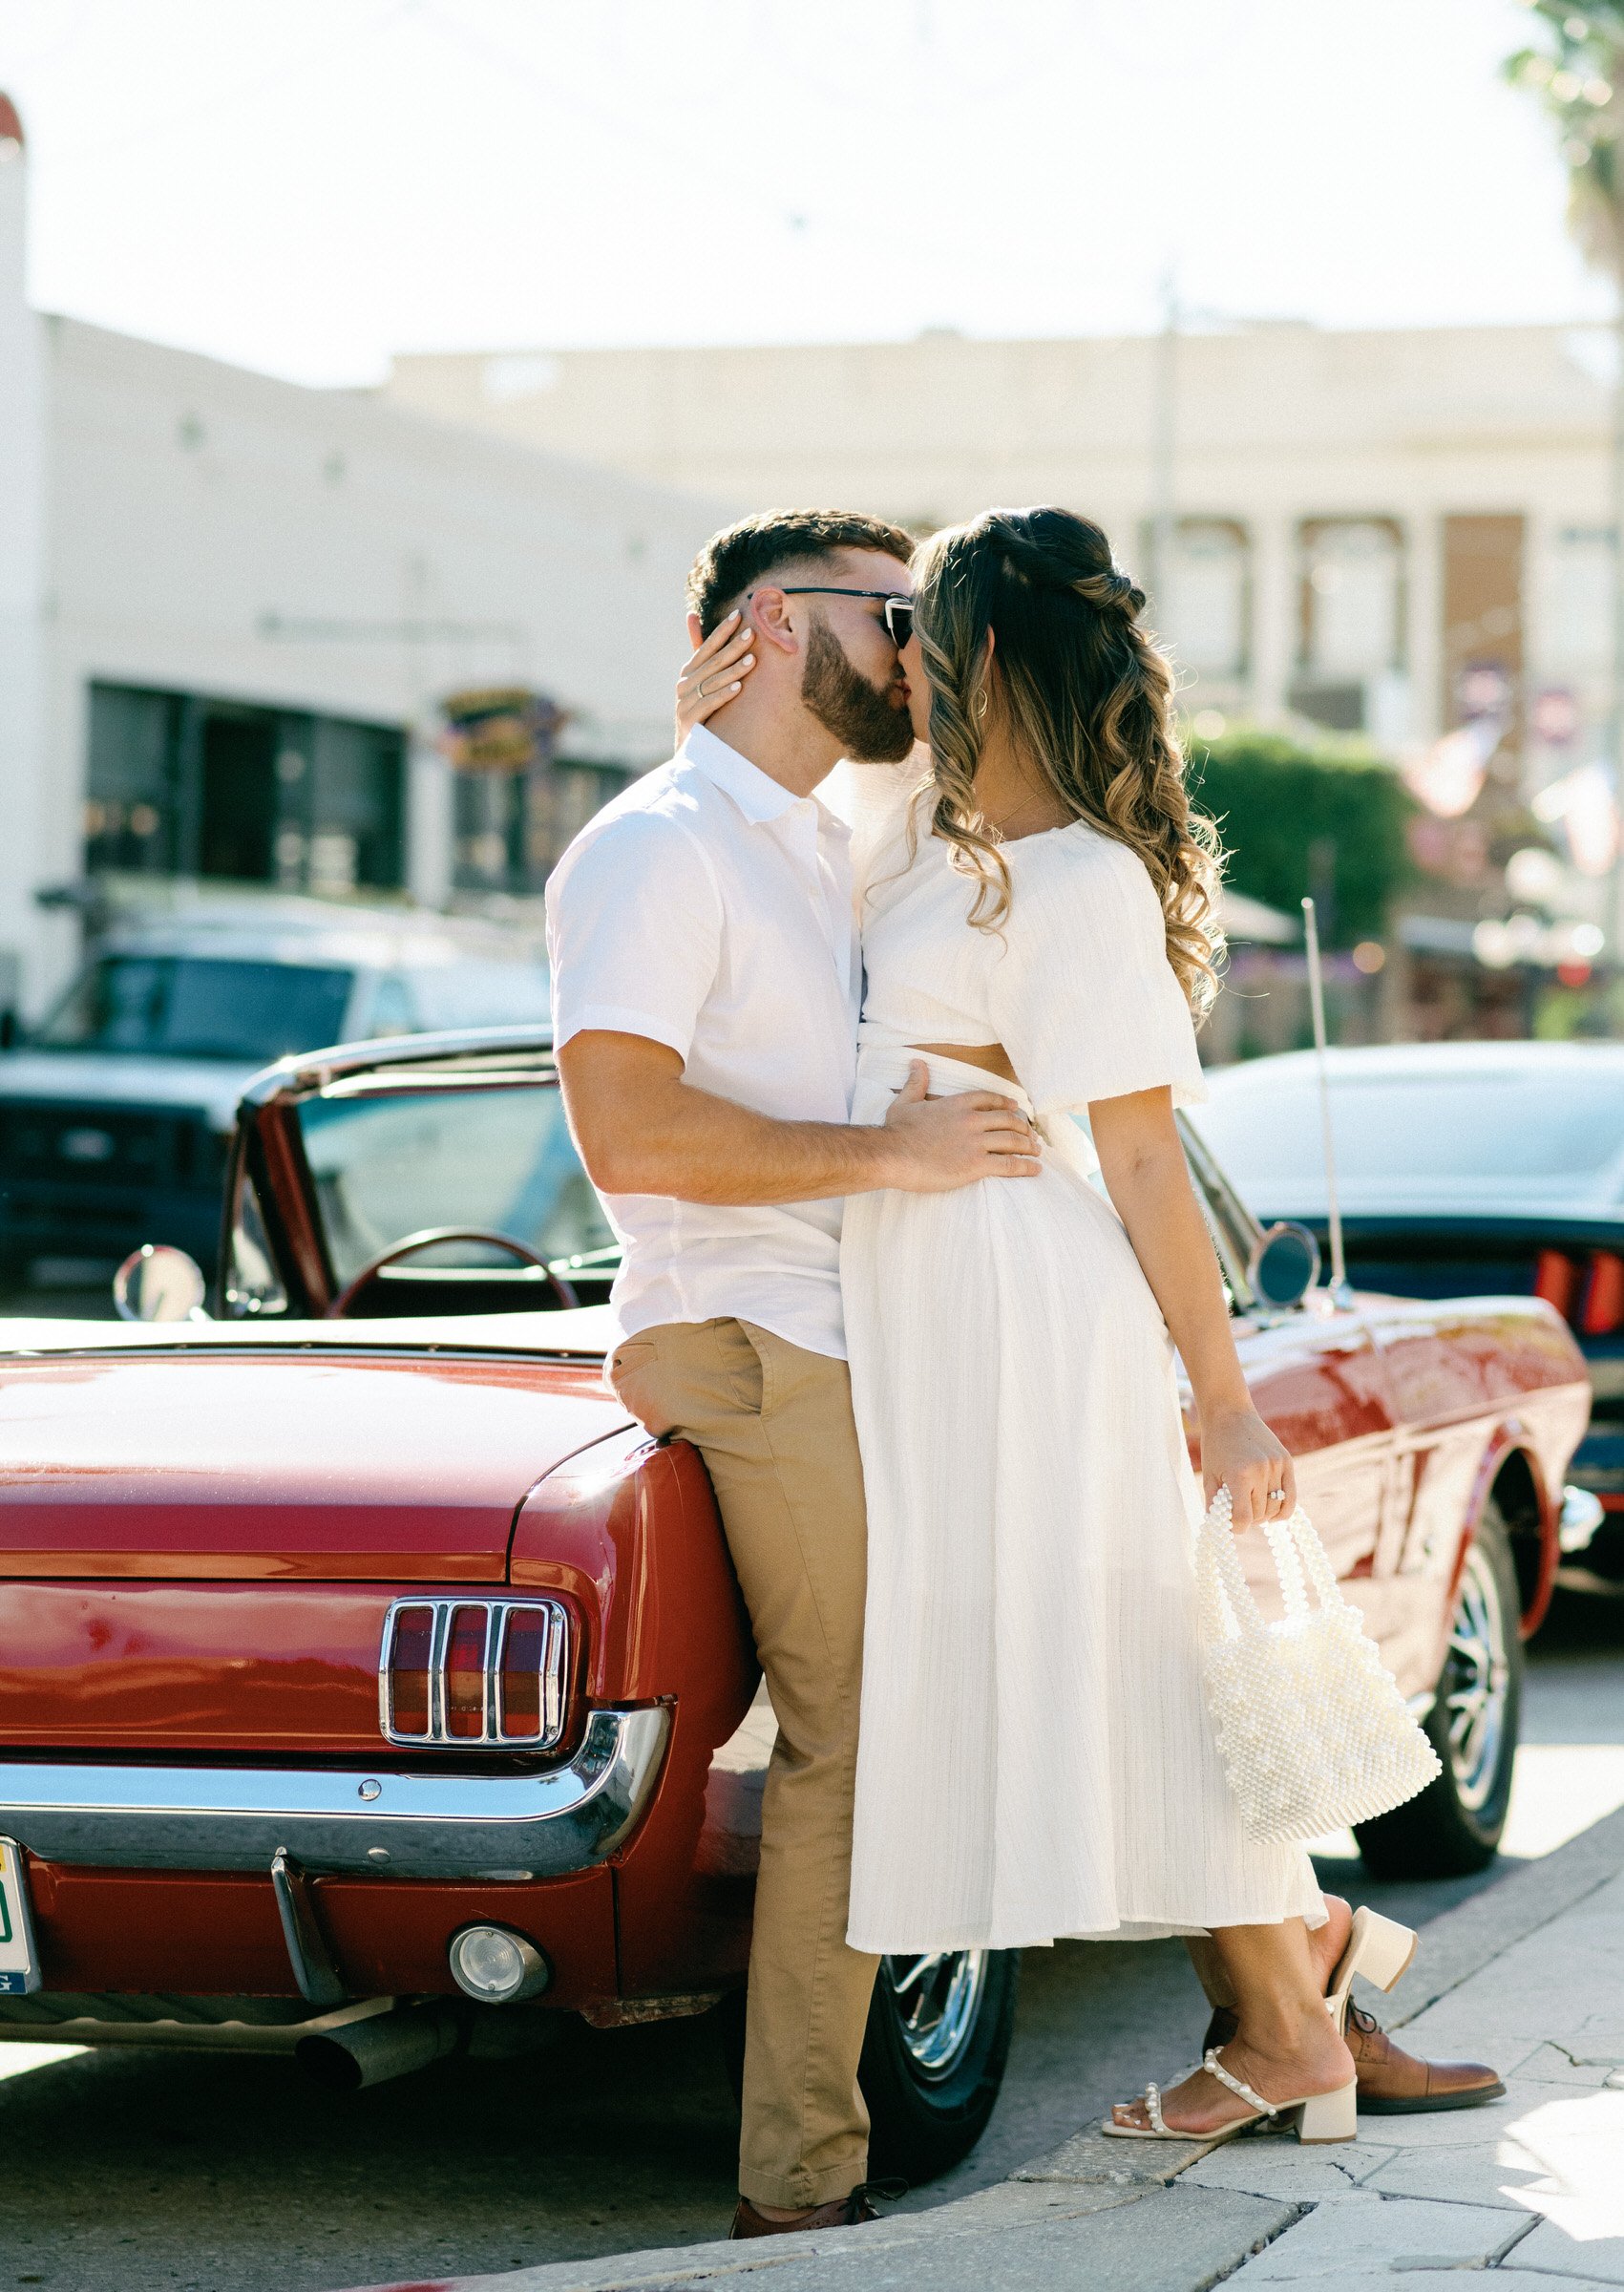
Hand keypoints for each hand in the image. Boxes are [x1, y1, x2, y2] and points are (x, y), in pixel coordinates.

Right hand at [675, 611, 754, 740]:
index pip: (707, 647)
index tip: (739, 615)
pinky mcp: (689, 721)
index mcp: (688, 672)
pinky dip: (723, 695)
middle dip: (733, 647)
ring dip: (733, 670)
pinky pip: (708, 704)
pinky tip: (738, 687)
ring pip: (712, 682)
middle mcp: (683, 684)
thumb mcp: (699, 680)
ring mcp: (684, 703)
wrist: (689, 750)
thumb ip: (700, 651)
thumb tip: (691, 614)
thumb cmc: (699, 711)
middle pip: (712, 662)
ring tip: (753, 660)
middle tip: (752, 633)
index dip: (722, 631)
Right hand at [880, 1061, 1041, 1191]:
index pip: (991, 1099)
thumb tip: (917, 1062)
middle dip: (1023, 1127)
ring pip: (1013, 1140)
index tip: (1016, 1109)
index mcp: (957, 1103)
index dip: (1007, 1103)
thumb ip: (916, 1082)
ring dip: (1029, 1146)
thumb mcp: (905, 1102)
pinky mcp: (977, 1164)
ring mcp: (976, 1142)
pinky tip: (1036, 1168)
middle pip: (1008, 1119)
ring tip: (1037, 1151)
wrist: (892, 1155)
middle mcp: (971, 1119)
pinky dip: (1026, 1166)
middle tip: (1031, 1135)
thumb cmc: (897, 1132)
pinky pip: (1010, 1164)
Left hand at [1200, 1402, 1295, 1529]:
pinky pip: (1291, 1496)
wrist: (1231, 1414)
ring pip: (1275, 1508)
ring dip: (1263, 1514)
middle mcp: (1262, 1471)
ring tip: (1251, 1507)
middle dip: (1248, 1519)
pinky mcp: (1287, 1461)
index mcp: (1240, 1475)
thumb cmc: (1216, 1446)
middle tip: (1237, 1511)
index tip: (1230, 1524)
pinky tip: (1274, 1515)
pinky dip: (1283, 1509)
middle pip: (1260, 1515)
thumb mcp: (1209, 1476)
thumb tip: (1221, 1530)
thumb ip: (1215, 1505)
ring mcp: (1277, 1466)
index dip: (1236, 1527)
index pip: (1244, 1518)